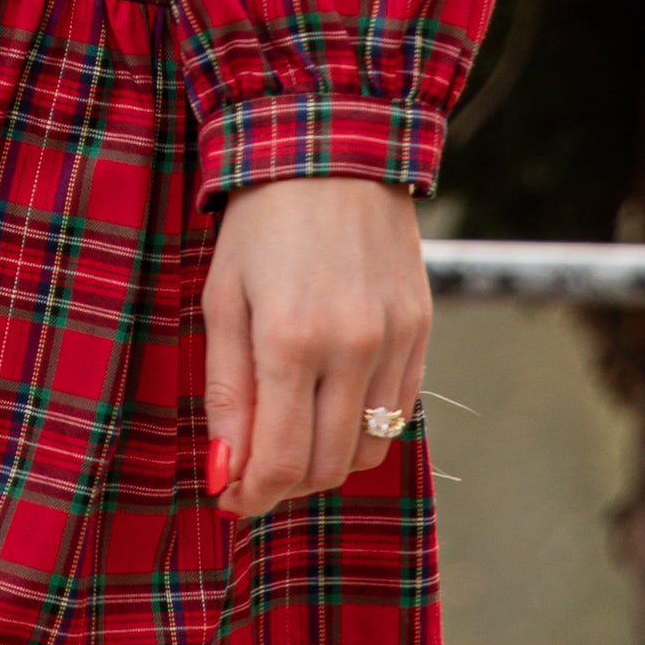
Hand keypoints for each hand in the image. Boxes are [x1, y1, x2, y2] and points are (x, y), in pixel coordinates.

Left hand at [200, 173, 429, 520]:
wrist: (333, 149)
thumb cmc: (261, 222)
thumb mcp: (222, 299)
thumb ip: (227, 392)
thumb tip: (225, 472)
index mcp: (291, 340)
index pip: (280, 461)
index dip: (250, 494)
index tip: (228, 496)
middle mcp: (353, 348)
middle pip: (326, 466)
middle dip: (284, 485)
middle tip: (253, 472)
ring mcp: (396, 341)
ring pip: (368, 449)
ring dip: (326, 462)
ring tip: (292, 436)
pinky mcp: (422, 331)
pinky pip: (398, 412)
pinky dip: (363, 426)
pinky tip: (331, 403)